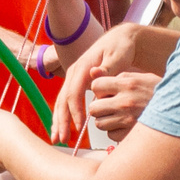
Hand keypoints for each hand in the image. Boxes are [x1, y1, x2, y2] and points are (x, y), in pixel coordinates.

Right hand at [52, 21, 166, 140]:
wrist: (119, 40)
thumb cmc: (121, 48)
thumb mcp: (118, 56)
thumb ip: (108, 68)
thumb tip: (95, 74)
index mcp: (82, 67)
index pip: (74, 93)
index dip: (75, 111)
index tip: (79, 127)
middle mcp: (74, 73)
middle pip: (62, 100)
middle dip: (61, 121)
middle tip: (62, 139)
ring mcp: (73, 79)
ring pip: (61, 102)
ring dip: (58, 121)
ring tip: (58, 139)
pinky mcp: (76, 84)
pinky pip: (66, 102)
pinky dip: (63, 116)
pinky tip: (62, 129)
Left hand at [86, 70, 157, 143]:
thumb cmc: (161, 93)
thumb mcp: (142, 78)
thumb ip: (118, 77)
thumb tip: (92, 73)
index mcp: (128, 84)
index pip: (96, 86)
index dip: (100, 90)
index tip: (107, 92)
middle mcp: (126, 101)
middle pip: (94, 108)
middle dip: (100, 108)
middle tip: (110, 107)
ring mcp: (128, 119)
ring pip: (100, 124)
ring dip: (106, 121)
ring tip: (120, 116)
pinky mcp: (130, 134)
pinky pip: (111, 135)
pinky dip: (116, 132)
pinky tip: (127, 126)